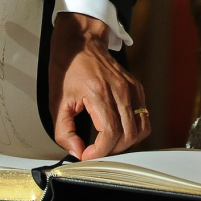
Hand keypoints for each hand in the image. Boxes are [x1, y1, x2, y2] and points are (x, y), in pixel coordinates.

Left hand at [48, 12, 149, 159]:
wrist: (81, 45)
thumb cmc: (68, 70)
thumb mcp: (57, 104)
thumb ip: (64, 132)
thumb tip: (77, 151)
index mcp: (99, 93)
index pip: (110, 133)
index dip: (100, 151)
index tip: (87, 155)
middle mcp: (120, 91)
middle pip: (128, 134)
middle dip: (112, 150)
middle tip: (96, 151)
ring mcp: (131, 88)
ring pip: (140, 128)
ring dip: (126, 142)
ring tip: (109, 142)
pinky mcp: (137, 88)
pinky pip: (143, 116)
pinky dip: (133, 129)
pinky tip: (117, 128)